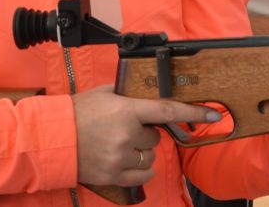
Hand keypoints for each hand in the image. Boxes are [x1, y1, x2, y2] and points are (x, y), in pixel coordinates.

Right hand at [73, 85, 219, 186]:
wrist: (53, 139)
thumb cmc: (77, 113)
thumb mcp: (103, 94)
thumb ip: (128, 93)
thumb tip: (147, 92)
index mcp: (126, 110)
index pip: (168, 110)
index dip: (194, 111)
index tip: (215, 113)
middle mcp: (127, 135)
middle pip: (156, 136)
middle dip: (146, 132)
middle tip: (125, 128)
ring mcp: (121, 157)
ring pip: (150, 155)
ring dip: (141, 150)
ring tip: (120, 144)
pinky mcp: (115, 176)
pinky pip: (143, 173)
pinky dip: (140, 167)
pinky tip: (125, 159)